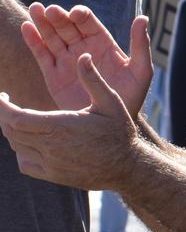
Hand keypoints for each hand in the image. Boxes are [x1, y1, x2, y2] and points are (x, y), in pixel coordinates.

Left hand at [0, 53, 141, 190]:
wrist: (127, 166)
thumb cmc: (120, 131)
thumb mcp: (111, 102)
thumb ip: (93, 80)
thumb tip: (83, 56)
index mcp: (60, 126)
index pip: (15, 117)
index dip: (2, 106)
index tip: (3, 95)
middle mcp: (51, 146)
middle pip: (11, 131)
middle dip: (5, 115)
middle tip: (9, 103)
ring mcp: (50, 163)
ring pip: (16, 146)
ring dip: (12, 131)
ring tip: (21, 118)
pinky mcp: (53, 175)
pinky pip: (25, 164)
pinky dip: (20, 151)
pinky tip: (30, 141)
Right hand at [22, 4, 152, 117]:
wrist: (113, 123)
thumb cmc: (132, 95)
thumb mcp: (141, 70)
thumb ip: (140, 45)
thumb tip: (143, 18)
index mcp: (103, 43)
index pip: (89, 24)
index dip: (82, 16)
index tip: (76, 14)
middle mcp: (83, 48)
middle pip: (68, 27)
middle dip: (60, 17)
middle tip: (51, 10)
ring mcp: (67, 61)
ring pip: (52, 37)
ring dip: (44, 23)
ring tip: (35, 9)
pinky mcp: (54, 75)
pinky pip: (42, 54)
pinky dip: (34, 41)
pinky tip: (27, 27)